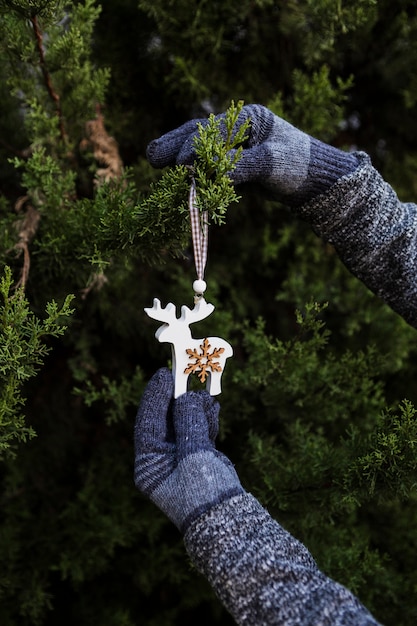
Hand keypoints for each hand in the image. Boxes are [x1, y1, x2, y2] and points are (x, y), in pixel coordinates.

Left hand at [134, 368, 243, 531]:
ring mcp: (179, 458)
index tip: (164, 374)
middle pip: (165, 420)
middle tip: (186, 376)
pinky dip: (205, 418)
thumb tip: (187, 398)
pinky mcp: (198, 457)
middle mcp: (160, 460)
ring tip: (208, 399)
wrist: (230, 520)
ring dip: (195, 408)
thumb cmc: (206, 493)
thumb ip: (189, 423)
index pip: (147, 423)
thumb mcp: (194, 456)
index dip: (155, 397)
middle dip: (177, 399)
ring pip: (183, 422)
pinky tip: (213, 409)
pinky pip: (198, 430)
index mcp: (149, 465)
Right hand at [146, 104, 357, 203]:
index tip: (182, 166)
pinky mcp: (233, 163)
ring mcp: (234, 145)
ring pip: (199, 148)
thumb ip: (243, 167)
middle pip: (199, 133)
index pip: (213, 129)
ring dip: (177, 156)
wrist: (316, 182)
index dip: (194, 146)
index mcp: (249, 118)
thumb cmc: (300, 166)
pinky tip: (176, 178)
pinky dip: (192, 170)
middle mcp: (238, 128)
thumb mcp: (273, 164)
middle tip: (152, 159)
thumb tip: (214, 175)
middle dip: (175, 145)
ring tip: (153, 162)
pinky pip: (207, 164)